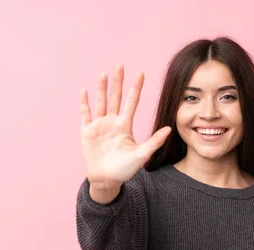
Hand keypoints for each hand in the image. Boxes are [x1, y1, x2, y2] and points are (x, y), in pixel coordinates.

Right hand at [80, 65, 170, 188]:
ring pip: (101, 102)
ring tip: (103, 74)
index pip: (132, 102)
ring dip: (101, 88)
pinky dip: (84, 103)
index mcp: (125, 125)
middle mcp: (112, 122)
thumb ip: (154, 142)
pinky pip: (85, 114)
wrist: (106, 179)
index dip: (136, 88)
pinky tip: (84, 90)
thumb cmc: (124, 169)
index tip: (140, 73)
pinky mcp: (87, 131)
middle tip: (120, 65)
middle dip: (118, 82)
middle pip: (116, 97)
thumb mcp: (141, 155)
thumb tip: (169, 128)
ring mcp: (99, 125)